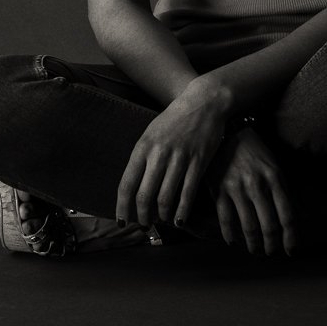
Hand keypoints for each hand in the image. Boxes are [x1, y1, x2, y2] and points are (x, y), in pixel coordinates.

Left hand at [116, 76, 229, 227]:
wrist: (204, 101)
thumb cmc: (175, 118)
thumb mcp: (151, 132)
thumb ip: (142, 156)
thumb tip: (134, 186)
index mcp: (143, 147)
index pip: (126, 184)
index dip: (122, 207)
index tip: (122, 221)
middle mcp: (159, 154)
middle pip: (144, 196)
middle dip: (143, 216)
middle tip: (145, 224)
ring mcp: (179, 158)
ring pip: (165, 198)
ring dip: (162, 216)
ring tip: (163, 220)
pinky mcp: (198, 161)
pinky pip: (187, 193)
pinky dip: (182, 211)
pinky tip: (179, 220)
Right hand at [207, 127, 297, 256]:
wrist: (228, 131)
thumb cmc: (255, 151)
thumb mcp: (275, 165)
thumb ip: (286, 189)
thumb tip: (300, 214)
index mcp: (275, 177)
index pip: (287, 215)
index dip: (291, 237)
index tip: (291, 251)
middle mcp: (257, 185)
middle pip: (269, 226)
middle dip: (272, 245)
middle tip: (272, 252)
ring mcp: (237, 188)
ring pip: (249, 227)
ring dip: (254, 245)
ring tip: (256, 251)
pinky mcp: (219, 190)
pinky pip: (226, 220)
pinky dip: (230, 235)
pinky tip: (234, 242)